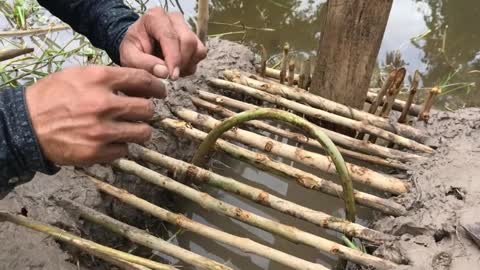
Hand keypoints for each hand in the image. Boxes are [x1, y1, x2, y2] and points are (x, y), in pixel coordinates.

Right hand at [26, 66, 165, 165]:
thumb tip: (138, 83)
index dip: (157, 86)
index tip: (160, 91)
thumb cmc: (52, 97)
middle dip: (148, 110)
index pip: (143, 80)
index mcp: (99, 79)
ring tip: (130, 128)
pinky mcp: (96, 152)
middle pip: (148, 109)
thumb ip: (109, 77)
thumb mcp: (78, 75)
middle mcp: (103, 104)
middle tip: (142, 112)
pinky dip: (121, 146)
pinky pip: (125, 150)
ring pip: (143, 133)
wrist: (25, 125)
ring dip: (140, 130)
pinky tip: (110, 140)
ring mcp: (101, 131)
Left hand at [119, 8, 206, 78]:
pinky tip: (178, 67)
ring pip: (197, 48)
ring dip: (187, 65)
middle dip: (181, 63)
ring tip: (172, 71)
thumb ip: (144, 64)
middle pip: (187, 41)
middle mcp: (174, 19)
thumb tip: (165, 73)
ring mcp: (186, 27)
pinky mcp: (194, 38)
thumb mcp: (130, 57)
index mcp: (155, 17)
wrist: (140, 45)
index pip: (170, 37)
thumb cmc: (134, 49)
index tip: (172, 76)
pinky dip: (191, 64)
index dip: (173, 58)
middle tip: (170, 76)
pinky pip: (200, 53)